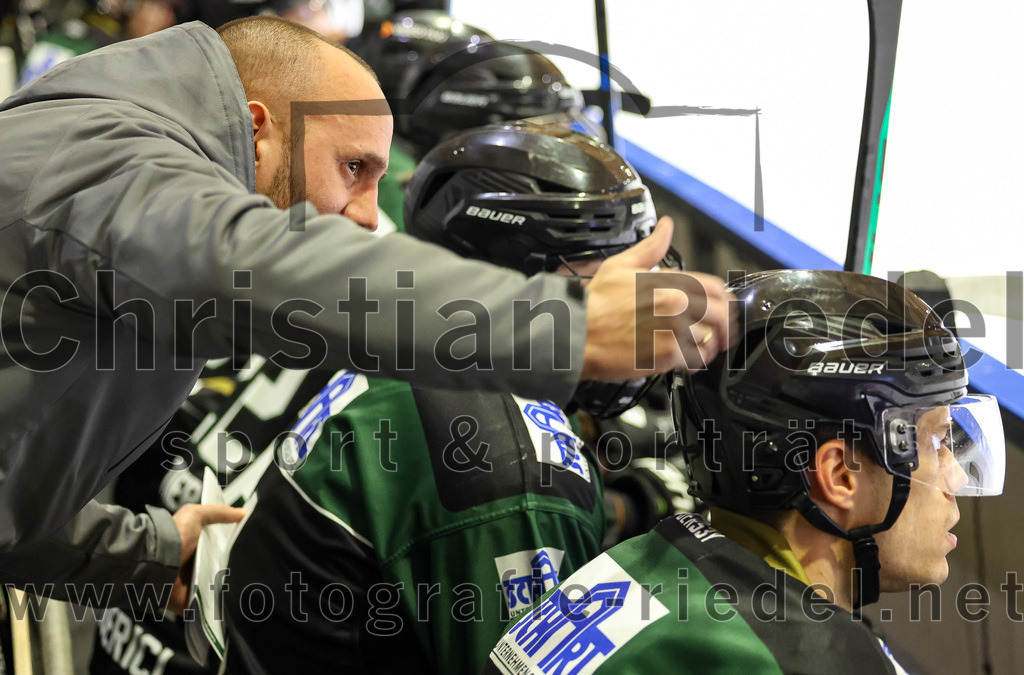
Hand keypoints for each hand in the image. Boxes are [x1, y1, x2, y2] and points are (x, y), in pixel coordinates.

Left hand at [166, 503, 245, 614]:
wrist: (155, 563)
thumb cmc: (174, 537)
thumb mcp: (194, 515)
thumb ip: (218, 512)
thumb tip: (243, 512)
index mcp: (200, 548)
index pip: (224, 548)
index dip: (237, 547)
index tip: (253, 547)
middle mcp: (198, 566)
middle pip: (225, 569)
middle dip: (239, 569)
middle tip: (257, 568)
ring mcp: (196, 586)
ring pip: (221, 590)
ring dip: (233, 590)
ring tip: (253, 589)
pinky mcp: (193, 603)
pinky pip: (209, 609)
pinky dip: (221, 610)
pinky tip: (237, 607)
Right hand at [581, 217, 736, 380]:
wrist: (576, 333)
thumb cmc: (595, 304)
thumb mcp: (621, 265)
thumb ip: (651, 247)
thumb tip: (665, 227)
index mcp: (670, 281)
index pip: (716, 288)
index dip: (723, 299)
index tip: (721, 307)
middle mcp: (677, 305)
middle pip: (723, 315)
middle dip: (724, 324)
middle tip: (720, 331)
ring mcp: (674, 331)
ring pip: (712, 339)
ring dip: (709, 344)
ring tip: (700, 346)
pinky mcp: (667, 356)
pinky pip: (696, 360)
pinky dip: (695, 362)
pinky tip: (686, 360)